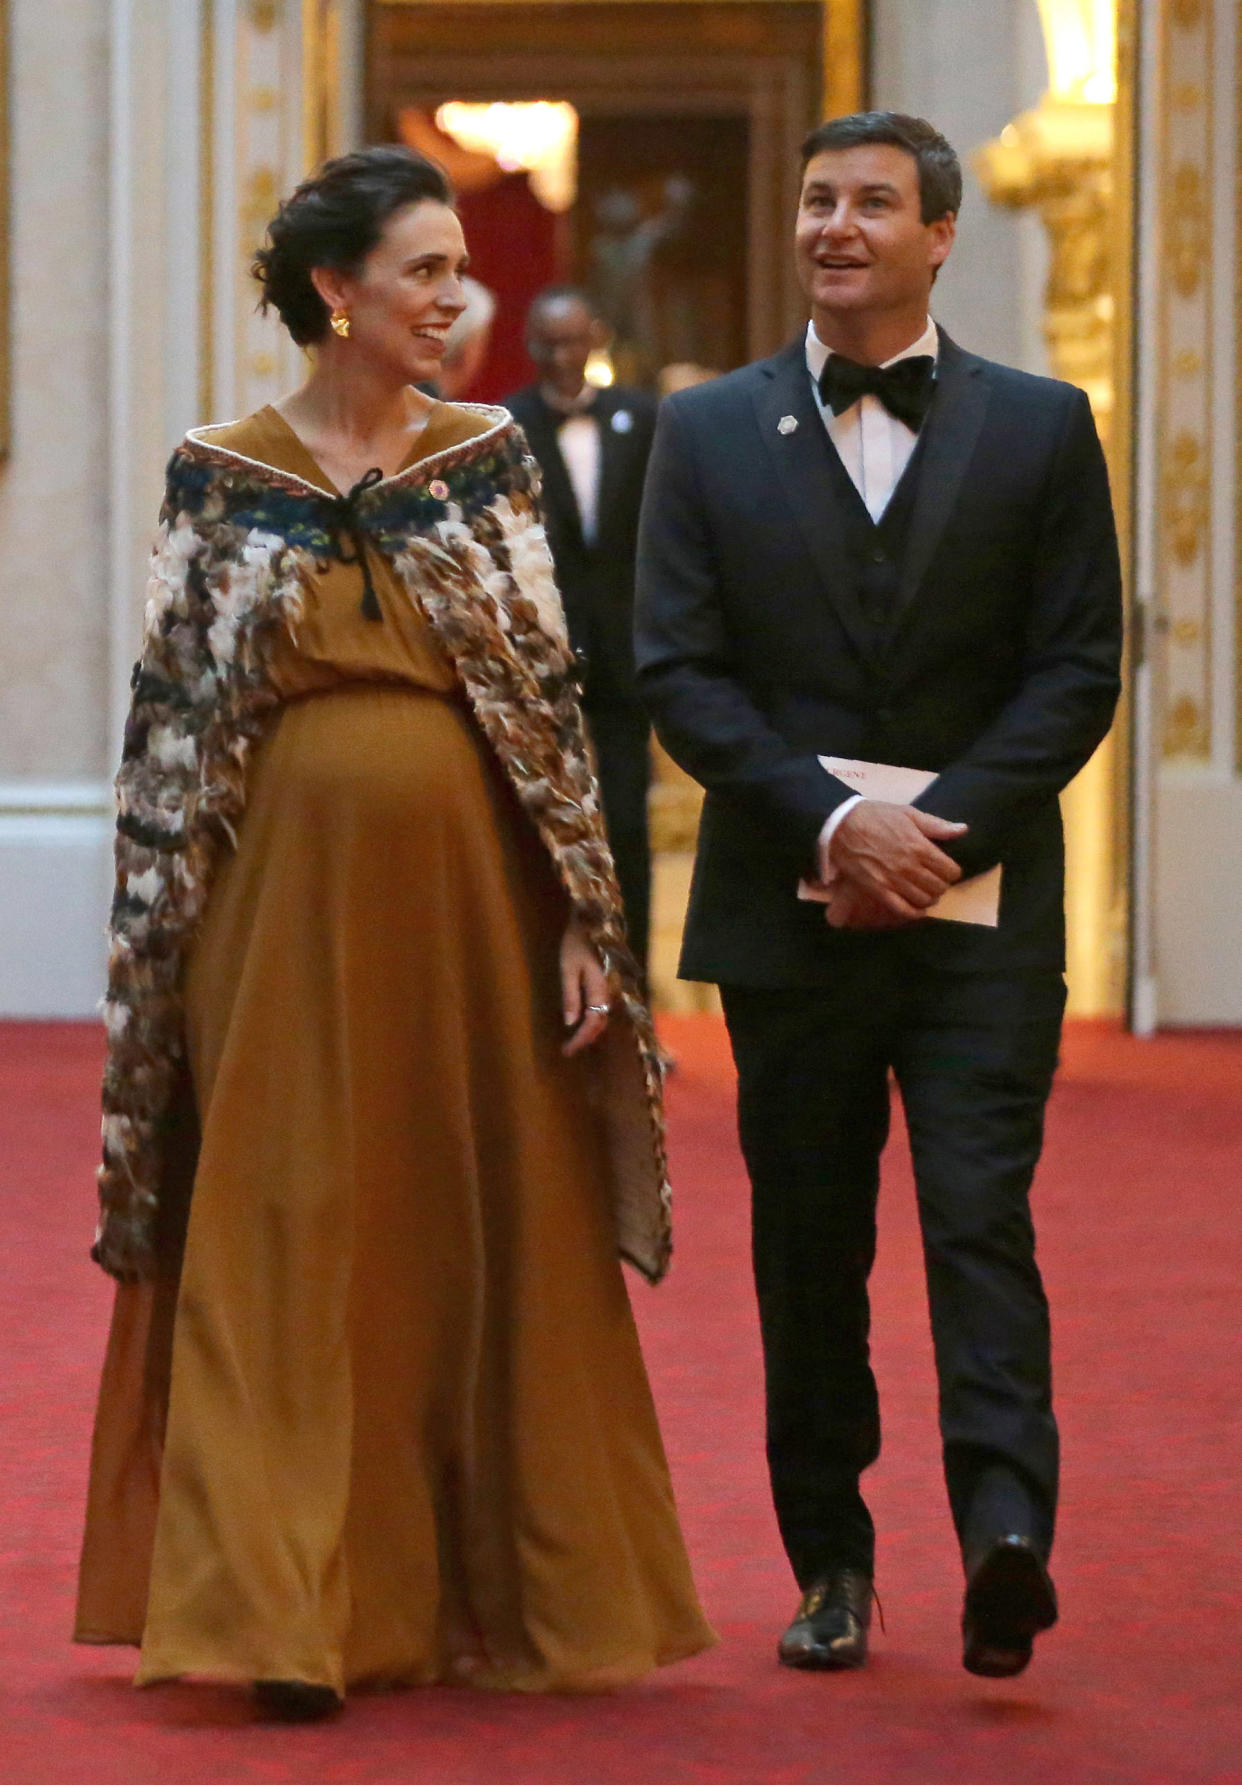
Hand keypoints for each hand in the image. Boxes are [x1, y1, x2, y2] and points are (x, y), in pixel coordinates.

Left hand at [560, 918, 610, 1055]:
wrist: (590, 923)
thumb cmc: (576, 944)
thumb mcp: (568, 969)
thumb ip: (571, 996)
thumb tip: (570, 1023)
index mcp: (599, 989)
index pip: (592, 1023)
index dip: (581, 1039)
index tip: (567, 1050)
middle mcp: (608, 992)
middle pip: (600, 1023)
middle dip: (584, 1039)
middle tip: (567, 1050)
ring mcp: (608, 988)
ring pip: (601, 1017)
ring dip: (588, 1032)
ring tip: (573, 1042)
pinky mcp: (604, 984)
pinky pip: (600, 1008)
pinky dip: (591, 1021)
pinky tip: (581, 1023)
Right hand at [823, 801, 967, 920]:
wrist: (842, 826)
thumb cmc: (875, 816)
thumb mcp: (908, 813)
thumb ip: (936, 825)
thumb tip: (963, 830)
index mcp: (919, 847)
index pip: (950, 871)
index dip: (952, 871)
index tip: (946, 868)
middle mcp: (909, 867)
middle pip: (939, 887)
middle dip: (942, 884)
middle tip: (935, 879)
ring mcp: (893, 881)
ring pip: (924, 900)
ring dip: (929, 897)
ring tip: (925, 890)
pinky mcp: (879, 891)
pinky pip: (903, 910)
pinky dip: (915, 912)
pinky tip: (917, 907)